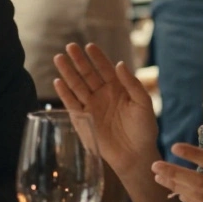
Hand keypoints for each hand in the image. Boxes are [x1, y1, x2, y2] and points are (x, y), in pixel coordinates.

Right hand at [53, 42, 158, 177]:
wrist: (136, 155)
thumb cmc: (144, 129)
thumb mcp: (143, 104)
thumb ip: (133, 84)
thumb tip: (120, 64)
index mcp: (118, 89)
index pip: (105, 69)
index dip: (97, 58)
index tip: (89, 46)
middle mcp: (103, 95)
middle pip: (88, 74)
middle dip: (79, 60)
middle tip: (70, 46)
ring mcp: (92, 107)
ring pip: (77, 86)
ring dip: (68, 73)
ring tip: (59, 58)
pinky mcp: (83, 120)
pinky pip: (72, 104)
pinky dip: (64, 93)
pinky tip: (58, 81)